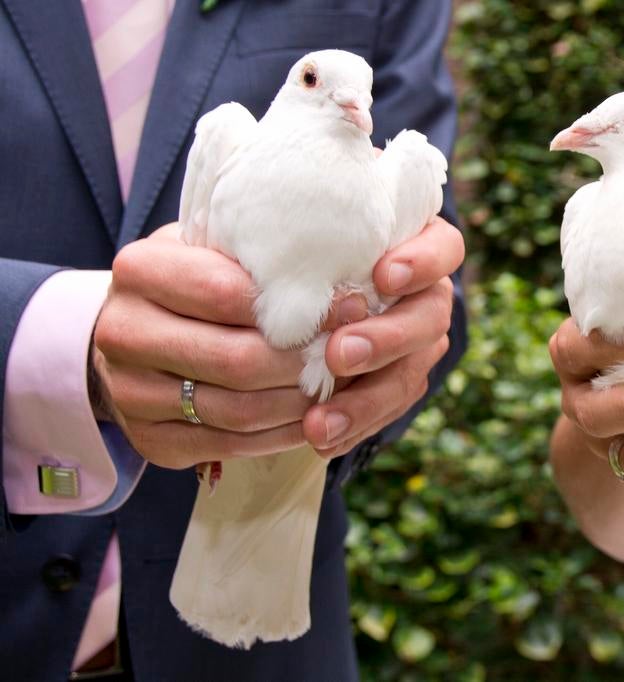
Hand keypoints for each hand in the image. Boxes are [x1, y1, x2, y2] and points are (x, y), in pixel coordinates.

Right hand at [93, 224, 364, 468]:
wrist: (133, 332)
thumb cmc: (192, 280)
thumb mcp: (215, 248)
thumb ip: (261, 258)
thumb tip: (344, 280)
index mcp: (139, 271)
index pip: (228, 294)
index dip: (300, 306)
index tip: (352, 306)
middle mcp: (123, 333)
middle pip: (237, 361)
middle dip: (306, 361)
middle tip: (351, 354)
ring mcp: (131, 394)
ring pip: (239, 412)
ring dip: (302, 404)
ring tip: (341, 386)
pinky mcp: (151, 441)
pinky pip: (232, 445)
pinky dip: (282, 435)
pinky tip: (315, 416)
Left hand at [302, 216, 463, 456]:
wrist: (283, 293)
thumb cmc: (289, 248)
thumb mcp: (296, 234)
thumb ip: (303, 240)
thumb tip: (271, 250)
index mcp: (416, 247)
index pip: (444, 249)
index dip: (424, 263)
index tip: (384, 276)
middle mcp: (425, 296)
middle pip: (430, 317)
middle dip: (387, 338)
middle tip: (339, 354)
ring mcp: (417, 344)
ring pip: (410, 373)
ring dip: (367, 400)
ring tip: (320, 423)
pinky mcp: (396, 383)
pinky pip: (387, 411)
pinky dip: (355, 427)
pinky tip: (322, 440)